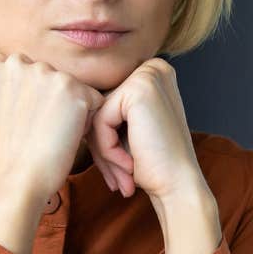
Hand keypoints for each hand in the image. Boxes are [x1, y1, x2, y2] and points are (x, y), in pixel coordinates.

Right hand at [0, 44, 104, 207]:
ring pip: (75, 88)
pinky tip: (66, 136)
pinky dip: (87, 120)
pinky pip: (95, 100)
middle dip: (54, 100)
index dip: (35, 99)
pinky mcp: (73, 88)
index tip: (25, 121)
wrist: (17, 178)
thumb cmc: (10, 152)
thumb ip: (14, 85)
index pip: (31, 72)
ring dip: (72, 109)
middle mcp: (20, 62)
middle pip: (54, 77)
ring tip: (51, 133)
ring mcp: (46, 73)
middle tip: (39, 130)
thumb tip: (36, 81)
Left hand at [85, 57, 205, 200]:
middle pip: (100, 105)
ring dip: (103, 151)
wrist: (179, 185)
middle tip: (116, 179)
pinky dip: (107, 149)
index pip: (106, 101)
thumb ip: (108, 110)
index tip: (113, 169)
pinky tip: (129, 165)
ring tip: (121, 177)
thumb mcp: (129, 128)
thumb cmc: (154, 164)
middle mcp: (152, 68)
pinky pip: (100, 121)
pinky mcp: (138, 91)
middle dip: (101, 145)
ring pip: (96, 114)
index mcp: (153, 72)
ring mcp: (147, 75)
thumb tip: (72, 103)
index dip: (103, 137)